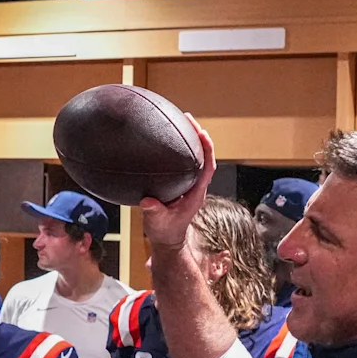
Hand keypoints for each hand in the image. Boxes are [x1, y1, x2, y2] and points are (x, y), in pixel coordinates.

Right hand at [138, 120, 216, 253]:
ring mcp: (190, 184)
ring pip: (195, 158)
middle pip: (204, 157)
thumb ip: (154, 211)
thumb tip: (148, 201)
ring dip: (191, 140)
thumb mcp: (157, 222)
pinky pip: (185, 162)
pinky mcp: (181, 184)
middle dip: (199, 136)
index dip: (207, 149)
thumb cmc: (165, 232)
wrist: (167, 239)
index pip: (208, 167)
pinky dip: (181, 149)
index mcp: (196, 193)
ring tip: (181, 122)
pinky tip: (169, 139)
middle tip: (188, 118)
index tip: (202, 133)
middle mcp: (196, 186)